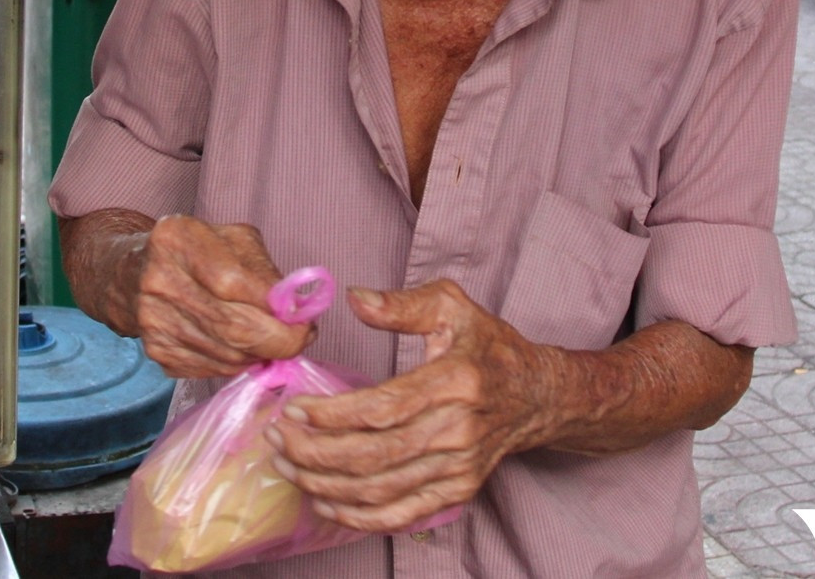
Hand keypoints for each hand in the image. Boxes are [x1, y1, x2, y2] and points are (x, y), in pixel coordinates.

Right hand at [136, 215, 314, 378]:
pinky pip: (213, 369)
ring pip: (227, 356)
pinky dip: (239, 363)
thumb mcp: (231, 239)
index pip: (234, 282)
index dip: (275, 306)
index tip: (304, 317)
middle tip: (302, 339)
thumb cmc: (198, 251)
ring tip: (274, 340)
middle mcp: (160, 282)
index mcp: (178, 240)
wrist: (135, 275)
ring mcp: (154, 322)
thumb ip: (263, 268)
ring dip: (261, 353)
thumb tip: (293, 310)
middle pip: (232, 327)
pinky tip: (245, 347)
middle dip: (279, 340)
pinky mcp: (158, 353)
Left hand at [265, 279, 552, 531]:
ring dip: (326, 484)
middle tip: (277, 438)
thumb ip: (402, 303)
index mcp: (455, 380)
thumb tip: (355, 298)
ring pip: (380, 489)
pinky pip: (401, 513)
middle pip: (373, 454)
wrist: (538, 394)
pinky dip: (358, 515)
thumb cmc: (489, 345)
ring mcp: (459, 467)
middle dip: (315, 451)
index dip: (332, 414)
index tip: (293, 407)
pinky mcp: (458, 490)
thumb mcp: (452, 305)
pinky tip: (325, 501)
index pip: (382, 408)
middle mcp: (458, 429)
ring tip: (288, 465)